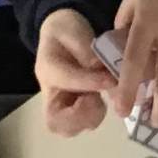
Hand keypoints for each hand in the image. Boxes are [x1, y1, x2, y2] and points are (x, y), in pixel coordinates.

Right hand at [34, 8, 113, 137]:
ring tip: (102, 95)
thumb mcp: (74, 29)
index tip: (110, 80)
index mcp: (47, 67)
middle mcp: (51, 92)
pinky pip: (82, 123)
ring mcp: (61, 104)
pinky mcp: (73, 109)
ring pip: (70, 128)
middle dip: (81, 116)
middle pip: (55, 121)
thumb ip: (88, 50)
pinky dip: (96, 115)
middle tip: (97, 98)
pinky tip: (105, 96)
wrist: (60, 33)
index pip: (65, 80)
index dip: (88, 82)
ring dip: (91, 116)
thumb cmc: (66, 30)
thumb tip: (103, 70)